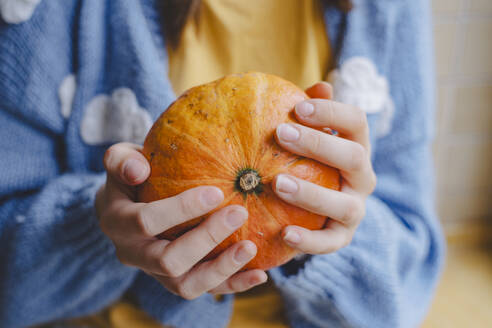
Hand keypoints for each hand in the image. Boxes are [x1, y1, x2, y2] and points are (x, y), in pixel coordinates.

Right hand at [95, 142, 266, 298]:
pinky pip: (205, 289)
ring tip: (250, 248)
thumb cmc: (132, 175)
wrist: (129, 204)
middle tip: (239, 213)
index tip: (217, 192)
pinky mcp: (177, 279)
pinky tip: (259, 275)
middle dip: (206, 239)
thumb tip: (137, 169)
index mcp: (117, 223)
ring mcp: (155, 272)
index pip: (146, 222)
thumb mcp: (120, 160)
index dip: (181, 210)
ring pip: (186, 285)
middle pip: (169, 261)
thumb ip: (121, 161)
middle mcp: (133, 254)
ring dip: (221, 269)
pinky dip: (232, 285)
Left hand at [273, 82, 376, 253]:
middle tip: (281, 133)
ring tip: (276, 184)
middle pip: (354, 157)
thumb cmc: (308, 162)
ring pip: (344, 204)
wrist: (319, 209)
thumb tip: (320, 86)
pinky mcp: (343, 237)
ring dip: (311, 194)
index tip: (299, 107)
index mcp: (356, 147)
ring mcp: (356, 209)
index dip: (331, 112)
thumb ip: (312, 114)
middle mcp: (363, 177)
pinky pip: (330, 242)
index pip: (357, 122)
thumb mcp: (310, 137)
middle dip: (318, 144)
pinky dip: (309, 241)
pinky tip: (283, 233)